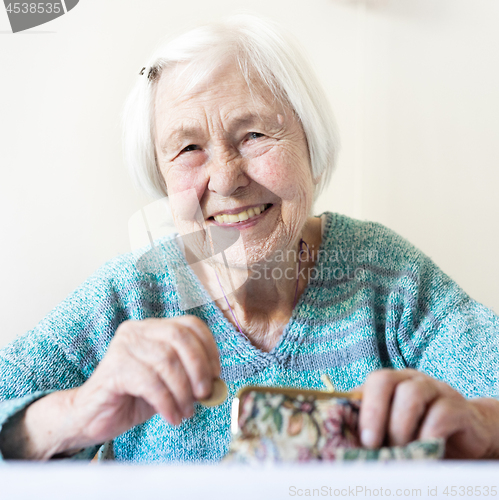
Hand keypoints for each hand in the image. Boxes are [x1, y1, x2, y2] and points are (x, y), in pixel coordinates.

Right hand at [68, 316, 219, 447]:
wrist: (93, 416)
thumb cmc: (134, 396)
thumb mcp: (169, 382)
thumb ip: (190, 376)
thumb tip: (215, 383)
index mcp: (154, 327)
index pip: (190, 324)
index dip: (209, 348)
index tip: (216, 374)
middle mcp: (138, 330)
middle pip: (180, 338)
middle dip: (198, 367)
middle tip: (204, 394)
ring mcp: (124, 346)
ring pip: (166, 361)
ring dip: (183, 391)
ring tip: (186, 411)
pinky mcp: (114, 368)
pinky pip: (150, 383)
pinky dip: (167, 403)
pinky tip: (172, 417)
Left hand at [358, 369, 498, 458]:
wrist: (470, 438)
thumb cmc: (422, 434)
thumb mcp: (393, 430)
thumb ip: (372, 428)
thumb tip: (343, 440)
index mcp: (392, 383)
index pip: (369, 382)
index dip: (360, 407)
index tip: (358, 437)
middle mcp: (411, 380)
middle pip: (384, 380)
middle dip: (373, 412)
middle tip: (371, 443)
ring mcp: (436, 390)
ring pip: (411, 395)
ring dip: (400, 427)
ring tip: (400, 451)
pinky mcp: (459, 409)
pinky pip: (441, 414)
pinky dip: (427, 435)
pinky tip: (424, 451)